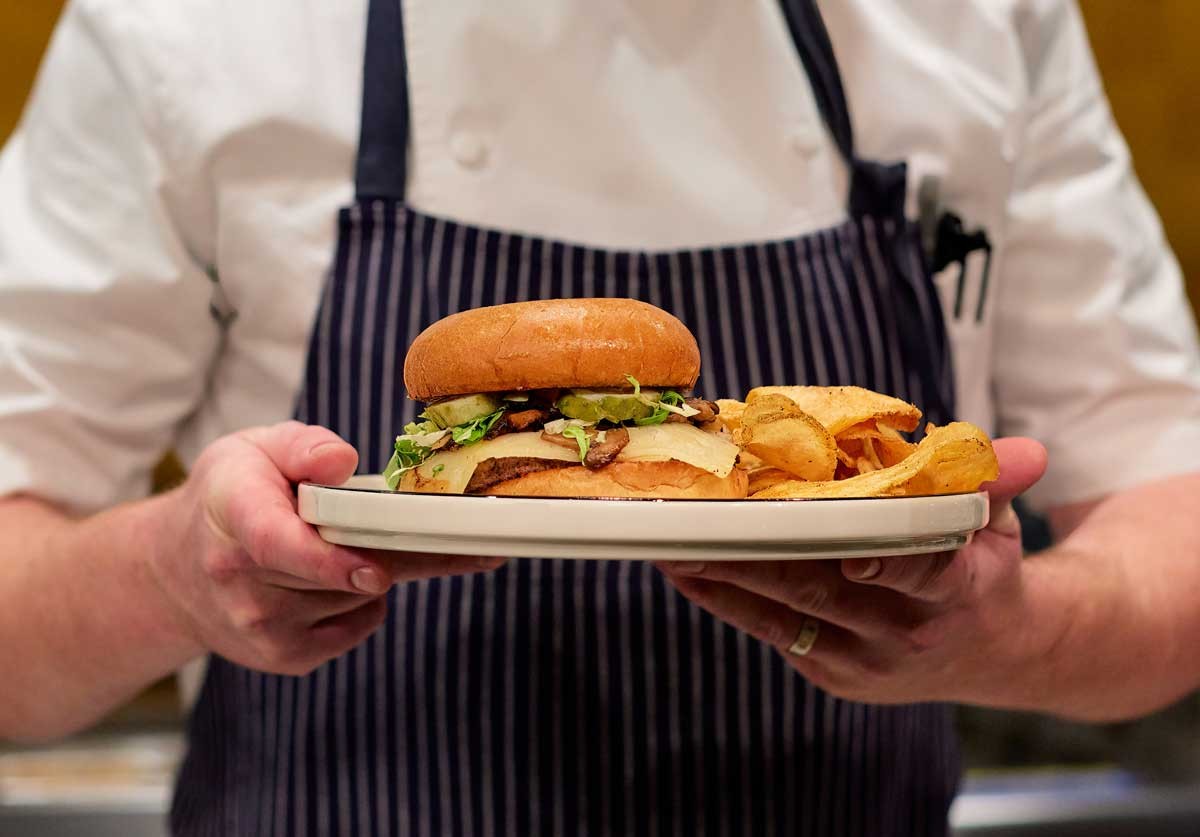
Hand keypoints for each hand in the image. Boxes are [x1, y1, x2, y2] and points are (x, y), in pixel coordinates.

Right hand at [148, 421, 503, 675]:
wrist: (175, 571)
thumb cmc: (230, 497)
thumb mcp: (254, 449)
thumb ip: (302, 446)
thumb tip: (342, 461)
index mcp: (233, 516)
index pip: (277, 545)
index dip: (330, 561)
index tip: (374, 571)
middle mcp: (240, 581)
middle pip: (340, 575)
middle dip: (390, 548)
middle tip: (432, 526)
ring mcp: (260, 627)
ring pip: (359, 599)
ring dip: (373, 570)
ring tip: (345, 545)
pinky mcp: (283, 658)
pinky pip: (360, 626)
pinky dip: (366, 602)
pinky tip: (340, 579)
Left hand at [656, 438, 1048, 704]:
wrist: (996, 654)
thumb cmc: (984, 567)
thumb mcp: (1000, 522)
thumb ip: (996, 482)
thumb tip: (1026, 452)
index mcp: (958, 590)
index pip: (921, 572)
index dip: (887, 562)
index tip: (851, 549)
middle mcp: (907, 632)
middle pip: (825, 589)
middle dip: (758, 556)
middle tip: (700, 522)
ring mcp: (865, 661)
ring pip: (786, 614)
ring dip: (724, 576)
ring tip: (670, 542)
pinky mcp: (832, 674)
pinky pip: (772, 632)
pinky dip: (726, 599)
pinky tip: (684, 569)